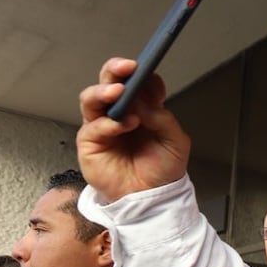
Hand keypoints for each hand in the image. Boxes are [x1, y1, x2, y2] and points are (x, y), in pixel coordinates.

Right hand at [76, 57, 189, 202]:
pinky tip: (123, 125)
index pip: (138, 83)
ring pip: (93, 98)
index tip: (146, 69)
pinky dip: (108, 123)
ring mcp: (103, 126)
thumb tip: (143, 100)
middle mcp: (120, 113)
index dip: (141, 74)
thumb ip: (163, 118)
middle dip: (115, 70)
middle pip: (110, 82)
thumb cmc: (162, 171)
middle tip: (126, 67)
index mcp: (142, 109)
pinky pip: (93, 126)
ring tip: (119, 92)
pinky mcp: (90, 143)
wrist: (152, 199)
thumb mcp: (176, 142)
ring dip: (104, 91)